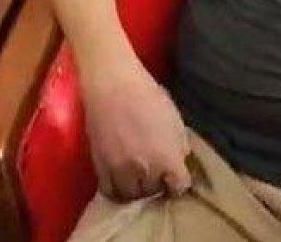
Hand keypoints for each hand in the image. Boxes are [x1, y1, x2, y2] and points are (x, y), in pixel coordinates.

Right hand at [81, 59, 191, 201]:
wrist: (113, 84)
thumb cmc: (148, 95)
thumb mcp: (174, 118)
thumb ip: (179, 145)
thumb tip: (179, 161)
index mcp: (168, 158)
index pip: (180, 187)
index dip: (179, 183)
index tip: (175, 178)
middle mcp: (146, 170)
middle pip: (154, 192)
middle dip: (157, 185)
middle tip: (156, 175)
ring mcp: (121, 170)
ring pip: (131, 196)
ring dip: (137, 189)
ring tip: (138, 178)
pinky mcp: (100, 166)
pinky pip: (109, 191)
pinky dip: (116, 189)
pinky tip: (120, 179)